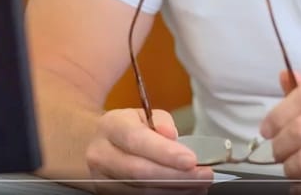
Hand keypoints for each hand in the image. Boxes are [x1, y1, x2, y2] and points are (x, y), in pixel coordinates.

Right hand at [85, 107, 212, 190]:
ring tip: (200, 184)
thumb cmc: (125, 128)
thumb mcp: (142, 114)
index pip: (137, 140)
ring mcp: (103, 179)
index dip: (165, 152)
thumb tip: (171, 135)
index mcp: (110, 127)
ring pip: (141, 190)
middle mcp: (102, 154)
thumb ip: (160, 121)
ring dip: (176, 189)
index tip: (191, 160)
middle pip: (139, 171)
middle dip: (176, 176)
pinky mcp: (109, 194)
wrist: (96, 144)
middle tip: (204, 175)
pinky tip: (186, 190)